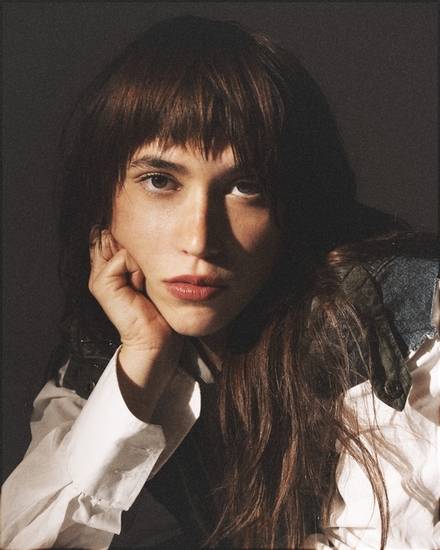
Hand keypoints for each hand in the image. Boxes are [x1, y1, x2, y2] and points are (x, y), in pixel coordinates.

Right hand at [89, 229, 182, 420]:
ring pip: (120, 243)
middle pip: (114, 233)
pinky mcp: (101, 283)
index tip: (149, 253)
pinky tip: (140, 286)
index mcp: (110, 264)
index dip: (132, 234)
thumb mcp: (151, 273)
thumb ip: (142, 253)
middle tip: (145, 271)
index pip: (113, 231)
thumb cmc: (159, 307)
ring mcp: (99, 276)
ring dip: (139, 256)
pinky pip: (123, 257)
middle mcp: (100, 268)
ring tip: (143, 281)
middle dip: (136, 243)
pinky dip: (138, 268)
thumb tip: (147, 228)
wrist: (156, 339)